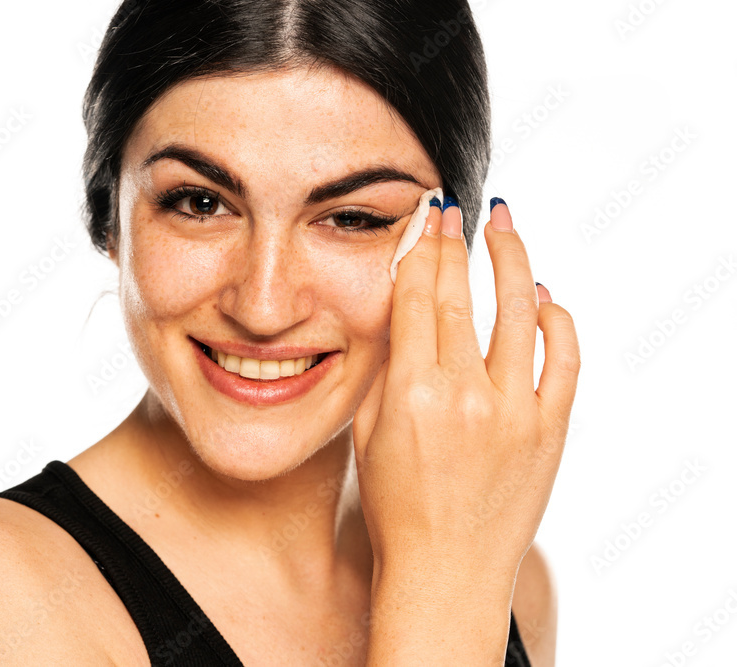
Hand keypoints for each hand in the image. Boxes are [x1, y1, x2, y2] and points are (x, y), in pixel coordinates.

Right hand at [352, 197, 579, 573]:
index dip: (422, 249)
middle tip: (458, 208)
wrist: (447, 571)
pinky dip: (557, 321)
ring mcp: (516, 413)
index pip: (419, 298)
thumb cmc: (397, 507)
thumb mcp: (370, 430)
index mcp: (413, 394)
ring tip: (506, 228)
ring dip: (513, 261)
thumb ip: (387, 366)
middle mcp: (467, 396)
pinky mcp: (551, 431)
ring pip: (521, 313)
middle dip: (459, 242)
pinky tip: (544, 297)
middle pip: (464, 295)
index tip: (427, 217)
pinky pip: (563, 360)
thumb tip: (405, 306)